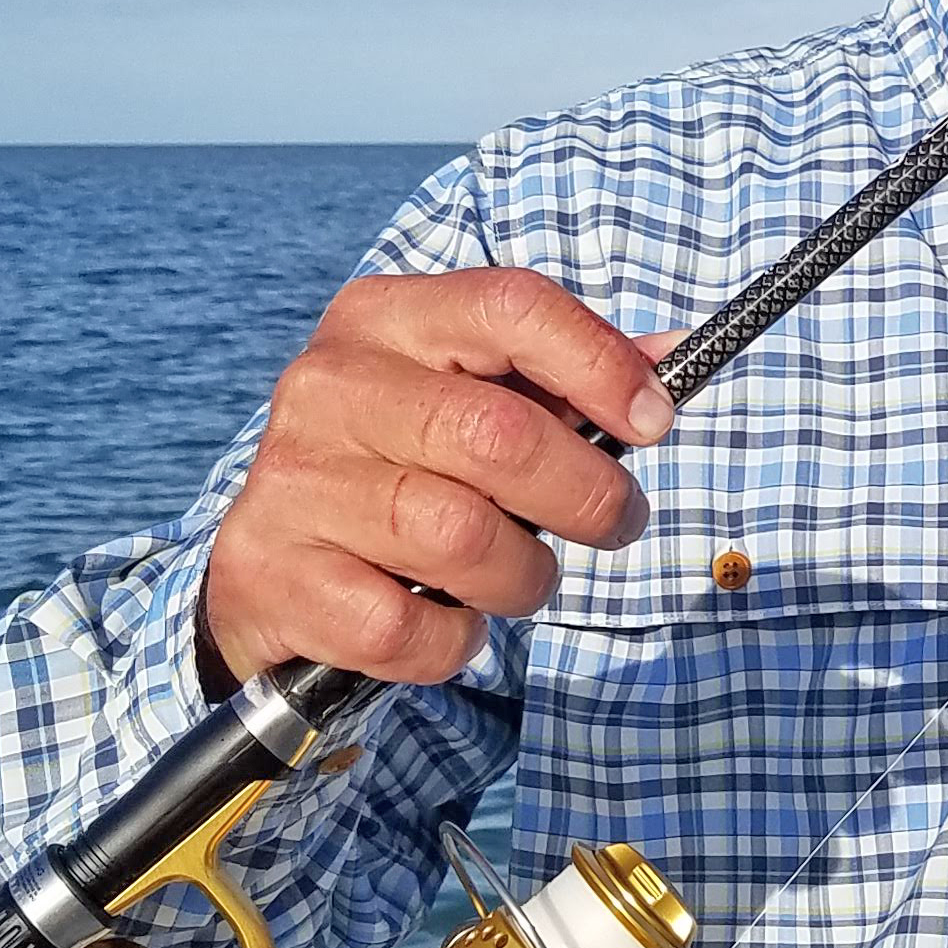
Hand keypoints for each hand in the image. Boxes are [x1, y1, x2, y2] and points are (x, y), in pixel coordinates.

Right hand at [200, 269, 674, 687]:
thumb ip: (566, 377)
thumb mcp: (473, 401)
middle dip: (588, 495)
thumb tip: (676, 358)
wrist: (271, 568)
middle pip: (499, 435)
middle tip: (616, 524)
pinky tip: (446, 621)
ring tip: (520, 577)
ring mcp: (294, 481)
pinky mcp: (274, 575)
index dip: (600, 364)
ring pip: (460, 537)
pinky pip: (407, 625)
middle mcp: (329, 386)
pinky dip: (452, 641)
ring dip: (524, 577)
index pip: (511, 306)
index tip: (655, 421)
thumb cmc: (404, 471)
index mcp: (385, 318)